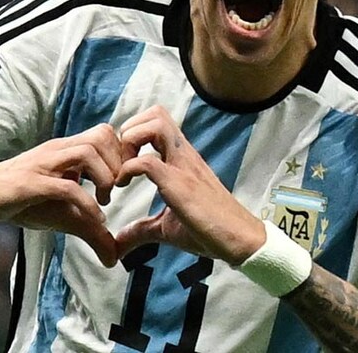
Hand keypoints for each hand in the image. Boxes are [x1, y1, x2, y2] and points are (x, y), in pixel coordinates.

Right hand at [0, 123, 123, 266]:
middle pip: (102, 136)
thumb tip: (114, 258)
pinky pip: (66, 186)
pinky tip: (94, 220)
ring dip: (105, 178)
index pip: (106, 133)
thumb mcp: (63, 214)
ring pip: (87, 153)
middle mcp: (58, 151)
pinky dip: (86, 203)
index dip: (123, 154)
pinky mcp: (30, 183)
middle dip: (119, 164)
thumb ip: (90, 230)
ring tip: (105, 201)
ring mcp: (44, 165)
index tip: (124, 181)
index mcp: (67, 150)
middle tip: (116, 191)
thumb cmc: (23, 200)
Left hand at [114, 106, 265, 265]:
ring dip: (130, 141)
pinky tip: (123, 186)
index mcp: (182, 158)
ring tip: (123, 168)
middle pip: (156, 113)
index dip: (132, 132)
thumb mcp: (167, 227)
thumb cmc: (208, 230)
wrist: (239, 240)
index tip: (121, 160)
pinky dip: (128, 170)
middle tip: (120, 159)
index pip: (157, 121)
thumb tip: (118, 243)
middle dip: (130, 129)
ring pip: (154, 125)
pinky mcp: (180, 184)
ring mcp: (183, 166)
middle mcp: (183, 155)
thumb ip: (141, 229)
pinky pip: (147, 162)